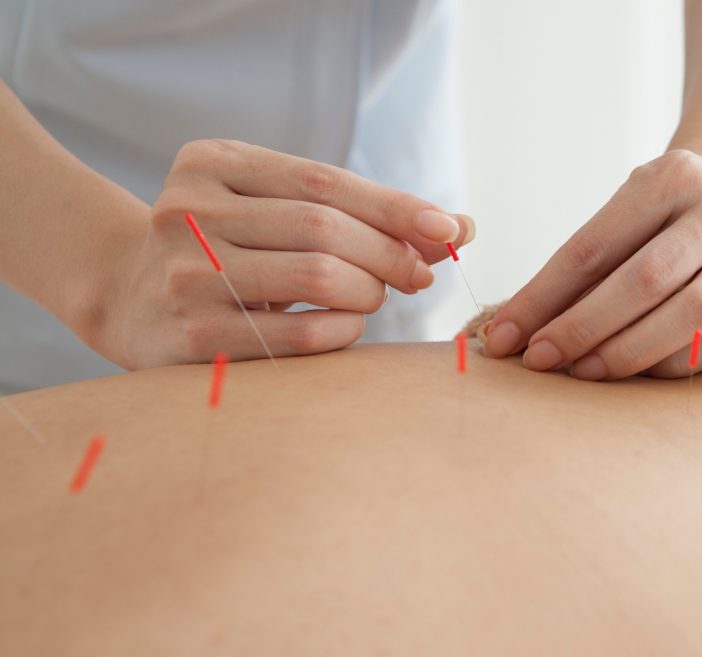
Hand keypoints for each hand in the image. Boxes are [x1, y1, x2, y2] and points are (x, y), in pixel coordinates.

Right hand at [99, 139, 474, 368]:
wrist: (128, 297)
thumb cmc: (228, 247)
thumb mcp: (275, 209)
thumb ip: (359, 212)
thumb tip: (460, 228)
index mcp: (212, 162)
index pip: (324, 180)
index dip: (395, 206)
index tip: (447, 229)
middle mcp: (188, 210)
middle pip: (323, 227)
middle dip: (389, 253)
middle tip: (418, 274)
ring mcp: (186, 274)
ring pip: (316, 276)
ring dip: (369, 291)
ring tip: (376, 297)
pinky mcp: (192, 336)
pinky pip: (298, 334)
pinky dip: (343, 330)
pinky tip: (348, 325)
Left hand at [480, 149, 701, 379]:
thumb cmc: (660, 216)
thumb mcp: (623, 214)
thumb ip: (580, 267)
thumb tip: (518, 330)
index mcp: (672, 177)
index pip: (594, 246)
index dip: (543, 296)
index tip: (504, 335)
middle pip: (643, 280)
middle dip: (582, 327)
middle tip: (538, 361)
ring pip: (689, 315)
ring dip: (627, 351)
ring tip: (582, 372)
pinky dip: (670, 363)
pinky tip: (634, 374)